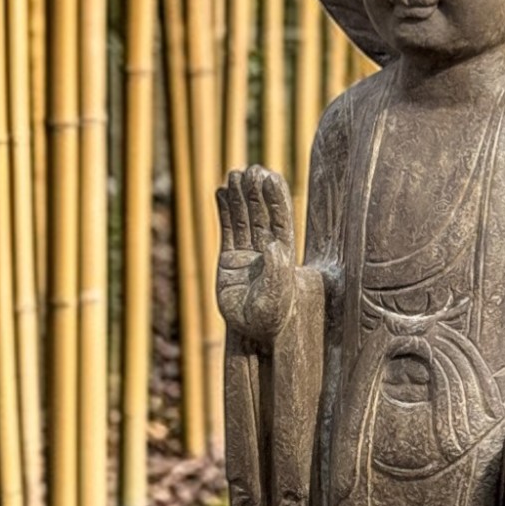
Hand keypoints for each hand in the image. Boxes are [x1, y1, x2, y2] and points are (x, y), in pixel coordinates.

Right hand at [215, 167, 295, 343]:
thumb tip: (275, 245)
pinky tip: (220, 191)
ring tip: (234, 174)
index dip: (275, 200)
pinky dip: (224, 211)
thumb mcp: (277, 299)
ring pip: (243, 220)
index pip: (280, 222)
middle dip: (256, 193)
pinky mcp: (228, 260)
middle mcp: (266, 251)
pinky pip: (227, 230)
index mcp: (283, 256)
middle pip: (261, 216)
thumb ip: (278, 273)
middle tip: (251, 170)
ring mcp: (246, 254)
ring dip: (239, 197)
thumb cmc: (270, 320)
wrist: (249, 335)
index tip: (271, 177)